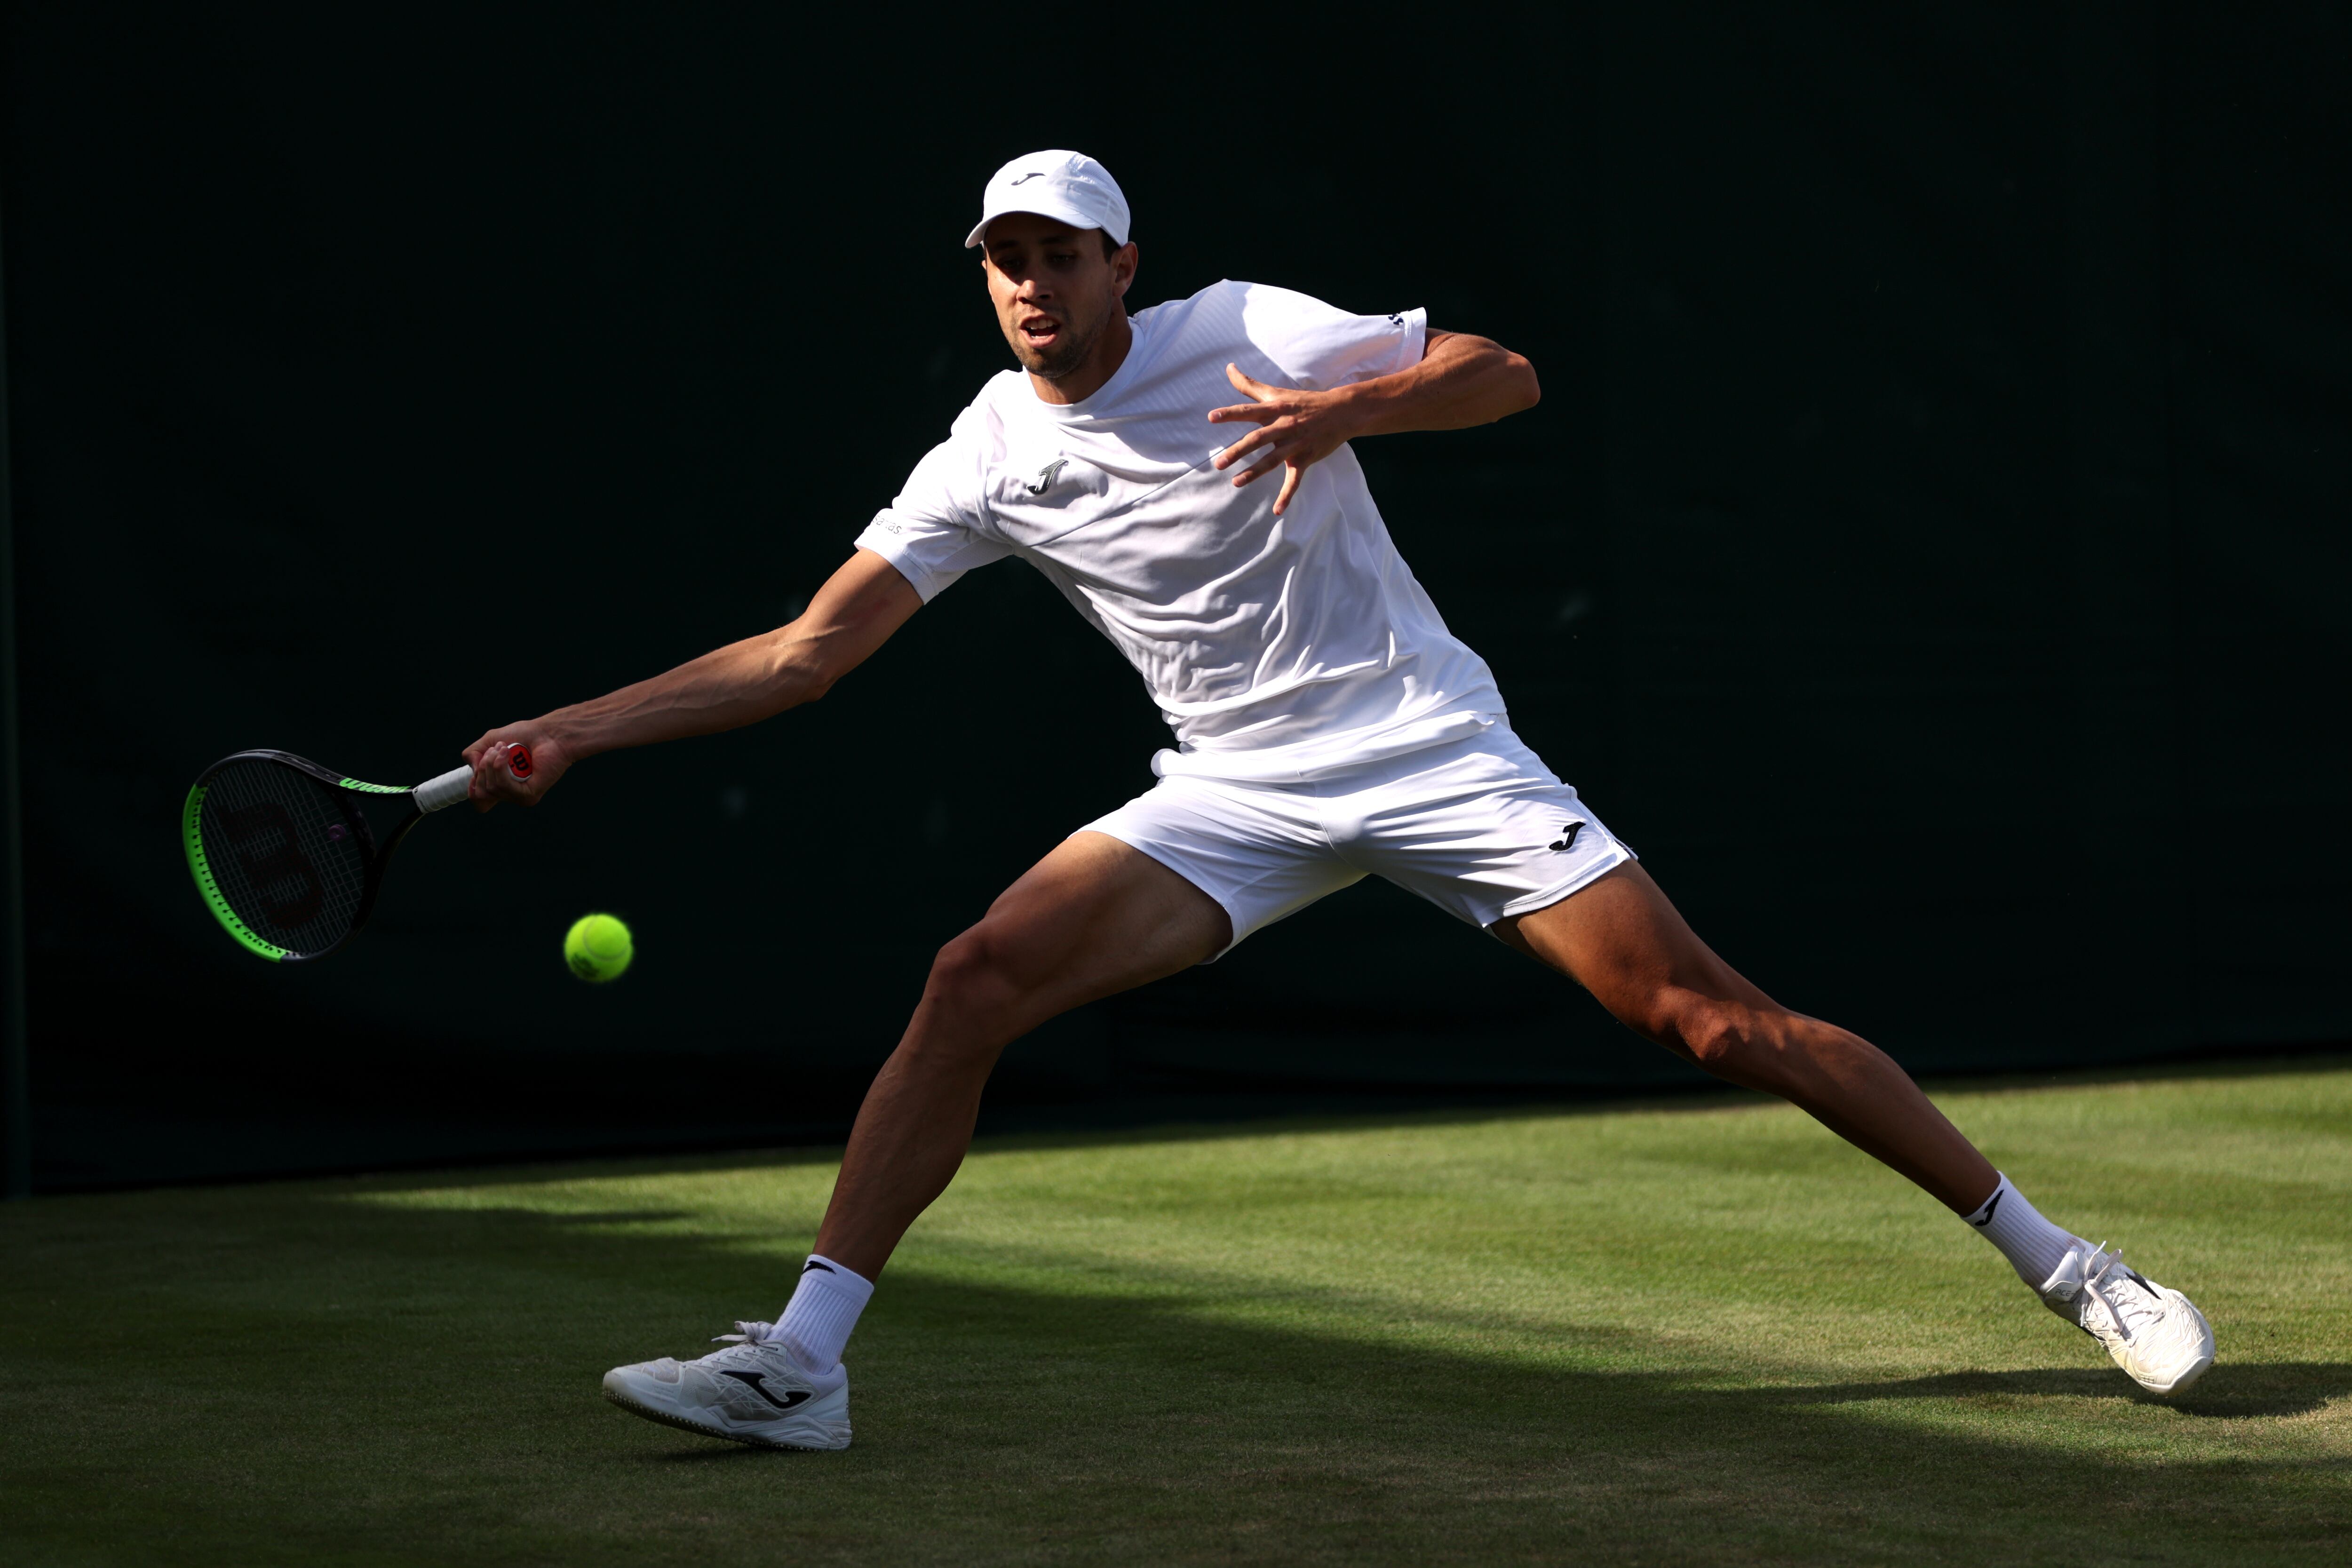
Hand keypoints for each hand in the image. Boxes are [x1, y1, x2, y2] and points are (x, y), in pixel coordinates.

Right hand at [459, 723, 570, 811]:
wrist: (548, 733)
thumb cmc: (525, 735)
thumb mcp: (490, 740)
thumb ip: (473, 754)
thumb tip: (473, 772)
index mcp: (501, 784)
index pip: (480, 802)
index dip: (472, 788)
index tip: (477, 770)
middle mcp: (509, 793)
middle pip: (481, 794)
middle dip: (483, 768)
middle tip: (496, 750)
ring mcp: (519, 796)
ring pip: (490, 789)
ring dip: (492, 764)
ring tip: (505, 750)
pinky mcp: (529, 795)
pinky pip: (503, 786)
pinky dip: (501, 767)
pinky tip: (508, 754)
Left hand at [1206, 363, 1363, 514]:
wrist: (1341, 411)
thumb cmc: (1303, 401)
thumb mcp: (1276, 392)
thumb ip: (1249, 384)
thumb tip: (1228, 367)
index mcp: (1275, 409)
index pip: (1249, 411)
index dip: (1230, 413)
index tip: (1211, 417)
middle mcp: (1284, 426)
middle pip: (1258, 439)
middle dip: (1238, 451)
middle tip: (1219, 463)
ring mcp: (1295, 444)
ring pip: (1272, 460)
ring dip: (1254, 473)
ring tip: (1236, 483)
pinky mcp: (1305, 459)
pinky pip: (1295, 480)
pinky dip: (1287, 496)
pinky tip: (1277, 511)